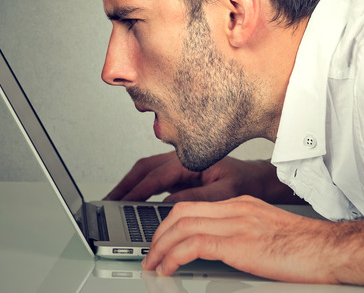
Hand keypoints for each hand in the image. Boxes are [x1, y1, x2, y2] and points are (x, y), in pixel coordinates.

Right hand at [104, 151, 299, 202]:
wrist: (256, 180)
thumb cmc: (244, 182)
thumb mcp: (225, 193)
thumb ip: (197, 197)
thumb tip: (169, 204)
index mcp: (191, 161)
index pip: (156, 176)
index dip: (136, 190)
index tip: (121, 203)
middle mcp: (182, 160)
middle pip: (143, 169)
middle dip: (123, 185)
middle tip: (107, 202)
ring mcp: (179, 167)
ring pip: (146, 172)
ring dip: (128, 185)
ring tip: (113, 201)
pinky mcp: (180, 175)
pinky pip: (153, 179)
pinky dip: (139, 188)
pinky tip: (131, 201)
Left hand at [142, 196, 340, 283]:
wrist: (331, 250)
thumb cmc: (308, 248)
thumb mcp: (269, 234)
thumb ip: (245, 236)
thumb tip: (225, 252)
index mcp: (243, 205)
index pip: (195, 205)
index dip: (171, 222)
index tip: (162, 240)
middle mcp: (237, 209)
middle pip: (182, 211)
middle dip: (159, 233)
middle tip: (151, 253)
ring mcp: (238, 224)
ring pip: (182, 226)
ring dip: (161, 247)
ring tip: (153, 264)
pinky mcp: (239, 243)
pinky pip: (194, 245)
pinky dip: (174, 256)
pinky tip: (169, 268)